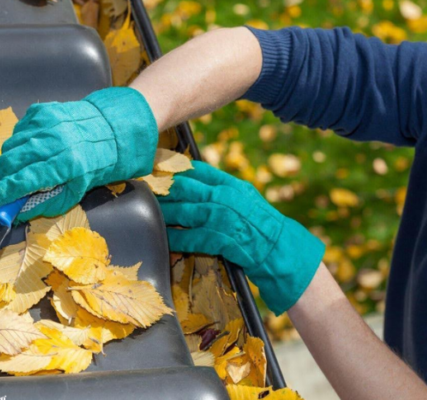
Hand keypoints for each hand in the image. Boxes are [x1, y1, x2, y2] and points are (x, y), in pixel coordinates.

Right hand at [0, 87, 157, 221]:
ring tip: (14, 173)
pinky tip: (29, 151)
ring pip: (10, 147)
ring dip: (7, 164)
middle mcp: (52, 141)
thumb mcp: (75, 192)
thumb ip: (45, 204)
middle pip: (9, 163)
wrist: (109, 129)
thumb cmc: (95, 165)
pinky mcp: (41, 111)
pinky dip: (18, 145)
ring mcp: (45, 123)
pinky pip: (18, 132)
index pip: (21, 182)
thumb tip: (16, 213)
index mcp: (64, 165)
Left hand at [158, 161, 324, 314]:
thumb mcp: (244, 198)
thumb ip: (221, 190)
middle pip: (186, 189)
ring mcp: (225, 219)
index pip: (197, 170)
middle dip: (163, 188)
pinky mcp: (224, 240)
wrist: (282, 250)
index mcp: (232, 185)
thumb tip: (194, 184)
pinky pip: (194, 238)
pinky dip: (177, 239)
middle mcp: (227, 198)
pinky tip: (165, 238)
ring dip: (164, 212)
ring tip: (147, 211)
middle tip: (144, 187)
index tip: (155, 166)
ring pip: (185, 212)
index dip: (174, 168)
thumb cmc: (261, 225)